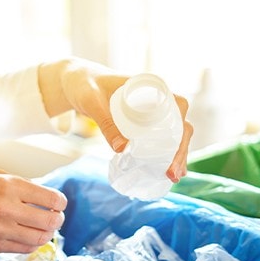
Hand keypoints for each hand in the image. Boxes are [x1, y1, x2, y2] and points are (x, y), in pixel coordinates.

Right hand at [0, 168, 66, 252]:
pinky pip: (23, 249)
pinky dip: (31, 244)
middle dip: (57, 219)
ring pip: (39, 239)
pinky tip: (28, 236)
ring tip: (44, 229)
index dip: (60, 202)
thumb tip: (42, 195)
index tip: (58, 203)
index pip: (51, 199)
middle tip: (55, 217)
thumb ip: (18, 184)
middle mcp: (7, 208)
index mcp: (8, 185)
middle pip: (50, 221)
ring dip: (47, 234)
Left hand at [39, 58, 192, 181]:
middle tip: (172, 173)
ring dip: (176, 155)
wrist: (78, 83)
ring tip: (173, 177)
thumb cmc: (85, 85)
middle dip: (180, 150)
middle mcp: (156, 99)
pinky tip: (166, 172)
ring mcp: (151, 113)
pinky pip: (160, 139)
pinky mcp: (142, 124)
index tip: (175, 148)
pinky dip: (165, 154)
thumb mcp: (92, 102)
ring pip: (173, 134)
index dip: (181, 128)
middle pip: (179, 125)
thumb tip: (122, 149)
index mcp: (151, 87)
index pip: (178, 105)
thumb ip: (105, 122)